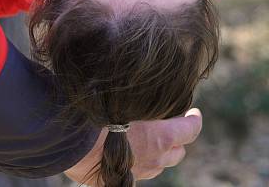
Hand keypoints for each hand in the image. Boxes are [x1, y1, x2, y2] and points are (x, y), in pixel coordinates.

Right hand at [65, 108, 202, 184]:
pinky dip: (138, 162)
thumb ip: (143, 100)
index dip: (194, 120)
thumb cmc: (100, 113)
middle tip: (167, 125)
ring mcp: (141, 172)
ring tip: (146, 139)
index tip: (194, 113)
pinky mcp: (124, 180)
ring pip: (160, 165)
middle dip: (177, 140)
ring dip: (158, 153)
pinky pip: (139, 173)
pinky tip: (128, 151)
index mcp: (162, 136)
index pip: (191, 130)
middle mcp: (156, 158)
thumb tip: (146, 91)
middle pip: (178, 152)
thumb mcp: (128, 99)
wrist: (74, 141)